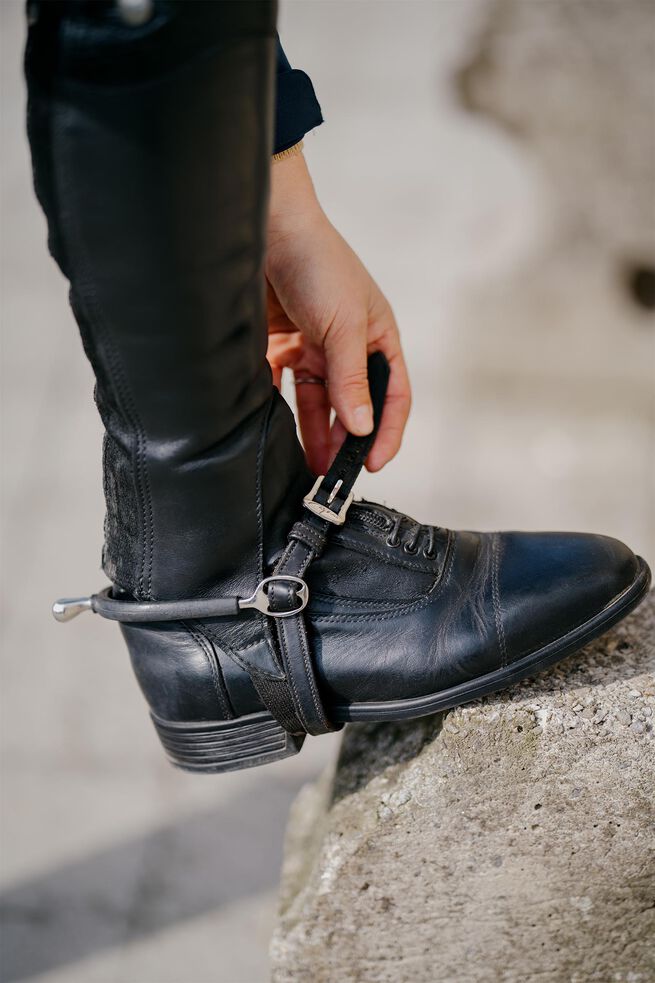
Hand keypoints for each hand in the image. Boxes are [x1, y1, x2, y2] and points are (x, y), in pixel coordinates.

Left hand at [266, 152, 410, 475]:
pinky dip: (281, 410)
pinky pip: (284, 388)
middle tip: (332, 474)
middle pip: (352, 405)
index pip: (393, 395)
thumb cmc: (318, 263)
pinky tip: (276, 431)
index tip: (372, 464)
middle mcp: (348, 348)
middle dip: (344, 441)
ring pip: (316, 403)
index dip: (387, 431)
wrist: (267, 228)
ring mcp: (315, 348)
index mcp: (377, 340)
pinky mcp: (282, 347)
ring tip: (307, 464)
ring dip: (313, 433)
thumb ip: (351, 379)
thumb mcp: (343, 325)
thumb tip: (361, 427)